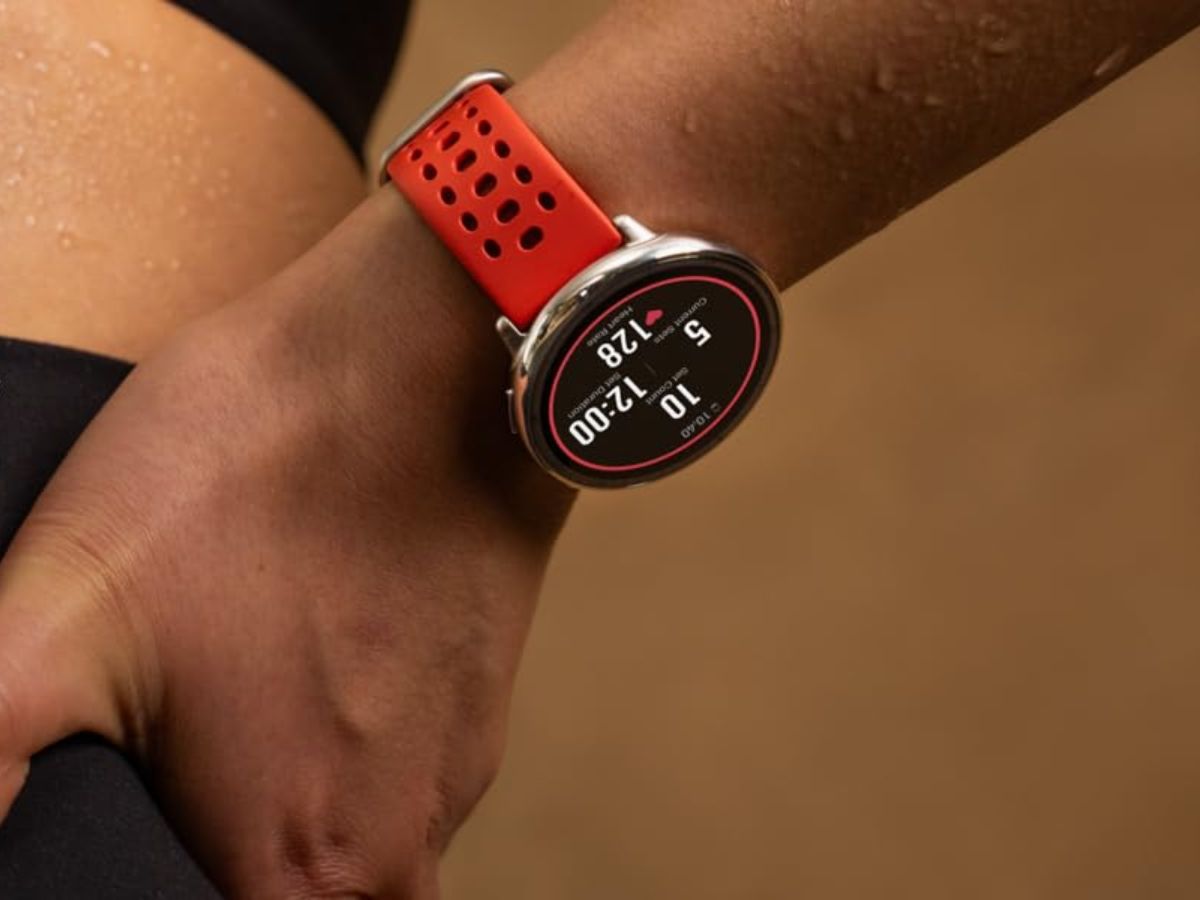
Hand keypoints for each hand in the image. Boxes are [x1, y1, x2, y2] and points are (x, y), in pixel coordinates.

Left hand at [0, 191, 572, 896]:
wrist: (424, 366)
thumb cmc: (263, 468)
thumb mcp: (56, 604)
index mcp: (297, 867)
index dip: (165, 899)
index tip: (159, 832)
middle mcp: (394, 843)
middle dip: (227, 862)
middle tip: (189, 776)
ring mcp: (454, 770)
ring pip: (355, 854)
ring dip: (290, 814)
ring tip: (241, 711)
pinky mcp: (479, 701)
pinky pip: (399, 774)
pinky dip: (345, 748)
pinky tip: (307, 658)